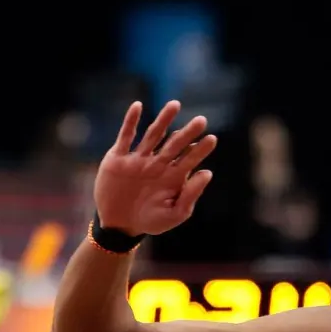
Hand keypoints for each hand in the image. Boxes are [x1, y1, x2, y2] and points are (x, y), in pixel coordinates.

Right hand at [94, 100, 216, 235]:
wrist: (119, 226)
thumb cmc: (150, 221)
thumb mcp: (174, 214)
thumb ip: (191, 195)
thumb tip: (208, 172)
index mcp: (173, 176)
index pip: (189, 158)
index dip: (200, 149)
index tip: (212, 139)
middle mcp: (157, 164)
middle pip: (174, 143)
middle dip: (188, 133)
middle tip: (202, 121)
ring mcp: (138, 159)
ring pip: (153, 135)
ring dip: (164, 120)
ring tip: (175, 105)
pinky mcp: (119, 158)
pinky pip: (125, 136)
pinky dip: (130, 121)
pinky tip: (138, 106)